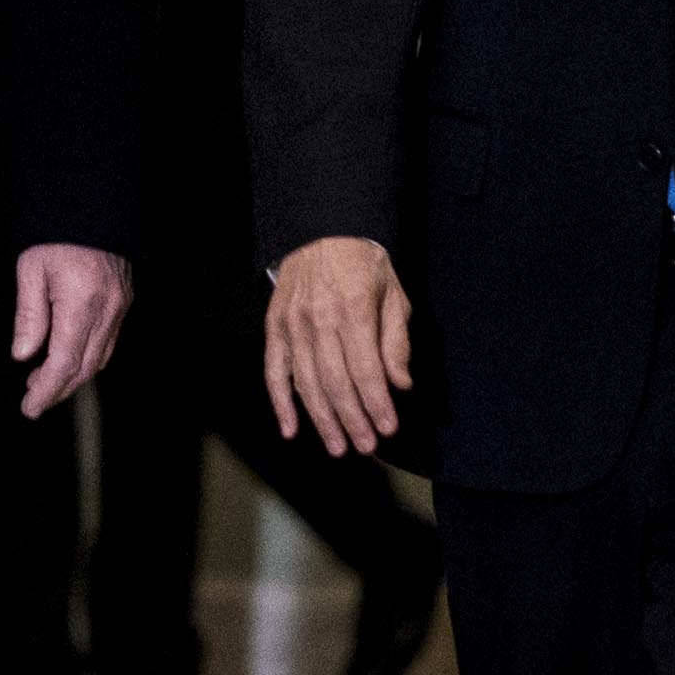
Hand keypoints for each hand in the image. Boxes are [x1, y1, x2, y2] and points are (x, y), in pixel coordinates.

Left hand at [12, 243, 131, 415]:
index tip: (29, 408)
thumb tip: (23, 355)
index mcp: (81, 303)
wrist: (93, 200)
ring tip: (44, 379)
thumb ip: (29, 315)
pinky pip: (109, 340)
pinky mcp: (125, 299)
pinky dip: (88, 356)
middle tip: (33, 399)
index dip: (46, 391)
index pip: (64, 362)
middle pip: (84, 367)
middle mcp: (108, 309)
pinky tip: (67, 354)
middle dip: (59, 389)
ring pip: (100, 358)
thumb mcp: (31, 269)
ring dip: (73, 375)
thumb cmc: (56, 233)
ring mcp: (121, 305)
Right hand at [265, 236, 410, 456]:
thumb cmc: (364, 263)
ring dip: (322, 420)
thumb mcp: (393, 293)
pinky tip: (291, 429)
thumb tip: (400, 384)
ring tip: (338, 447)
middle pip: (335, 383)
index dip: (377, 403)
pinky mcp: (275, 326)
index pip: (365, 370)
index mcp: (353, 310)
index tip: (388, 428)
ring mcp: (292, 324)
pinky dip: (280, 402)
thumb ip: (396, 341)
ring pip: (306, 383)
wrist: (322, 228)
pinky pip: (274, 370)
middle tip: (367, 447)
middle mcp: (319, 320)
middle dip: (353, 420)